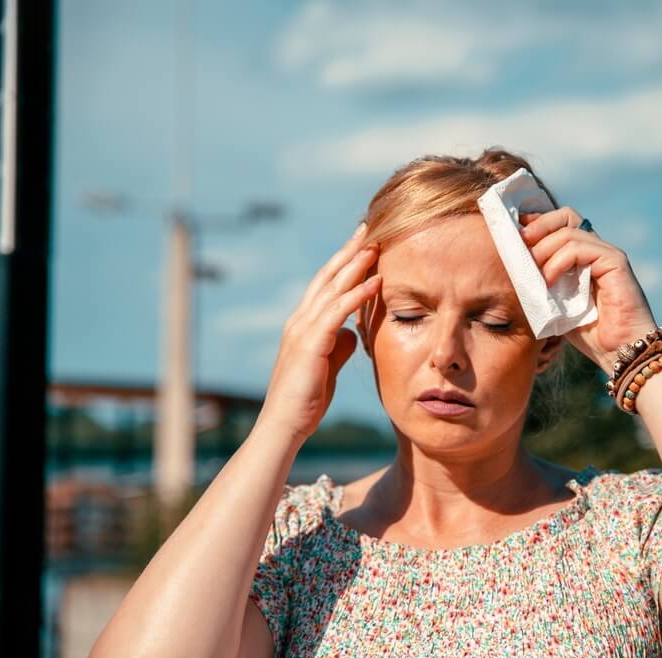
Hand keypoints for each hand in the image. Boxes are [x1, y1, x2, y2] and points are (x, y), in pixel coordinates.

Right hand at [254, 224, 380, 443]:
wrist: (285, 426)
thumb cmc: (306, 400)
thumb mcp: (328, 366)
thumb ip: (339, 345)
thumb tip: (355, 332)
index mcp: (304, 324)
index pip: (326, 284)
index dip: (344, 262)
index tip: (364, 242)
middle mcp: (300, 320)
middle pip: (328, 276)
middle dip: (349, 251)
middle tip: (369, 227)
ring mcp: (302, 329)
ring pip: (332, 287)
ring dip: (356, 264)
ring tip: (377, 244)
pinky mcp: (310, 343)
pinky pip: (337, 311)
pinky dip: (357, 294)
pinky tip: (376, 280)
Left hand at [519, 207, 657, 373]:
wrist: (619, 353)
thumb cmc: (592, 335)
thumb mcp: (557, 306)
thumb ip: (543, 285)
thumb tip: (514, 269)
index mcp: (585, 257)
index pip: (561, 224)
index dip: (537, 224)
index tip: (515, 234)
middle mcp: (597, 250)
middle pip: (566, 216)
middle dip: (538, 226)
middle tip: (520, 245)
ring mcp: (607, 254)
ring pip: (568, 232)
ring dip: (544, 250)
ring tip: (534, 274)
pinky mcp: (615, 262)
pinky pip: (580, 248)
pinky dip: (558, 262)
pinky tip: (549, 281)